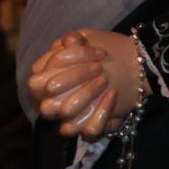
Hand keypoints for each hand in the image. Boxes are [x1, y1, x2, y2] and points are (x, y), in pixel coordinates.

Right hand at [28, 29, 147, 140]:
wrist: (129, 71)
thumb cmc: (101, 53)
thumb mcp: (88, 39)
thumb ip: (76, 39)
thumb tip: (69, 40)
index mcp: (45, 79)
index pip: (39, 72)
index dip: (65, 57)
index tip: (91, 47)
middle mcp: (52, 102)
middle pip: (48, 94)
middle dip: (74, 77)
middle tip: (99, 67)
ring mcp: (69, 118)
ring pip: (67, 111)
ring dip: (87, 93)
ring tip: (106, 79)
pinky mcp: (87, 130)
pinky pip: (90, 129)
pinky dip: (102, 112)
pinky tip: (113, 95)